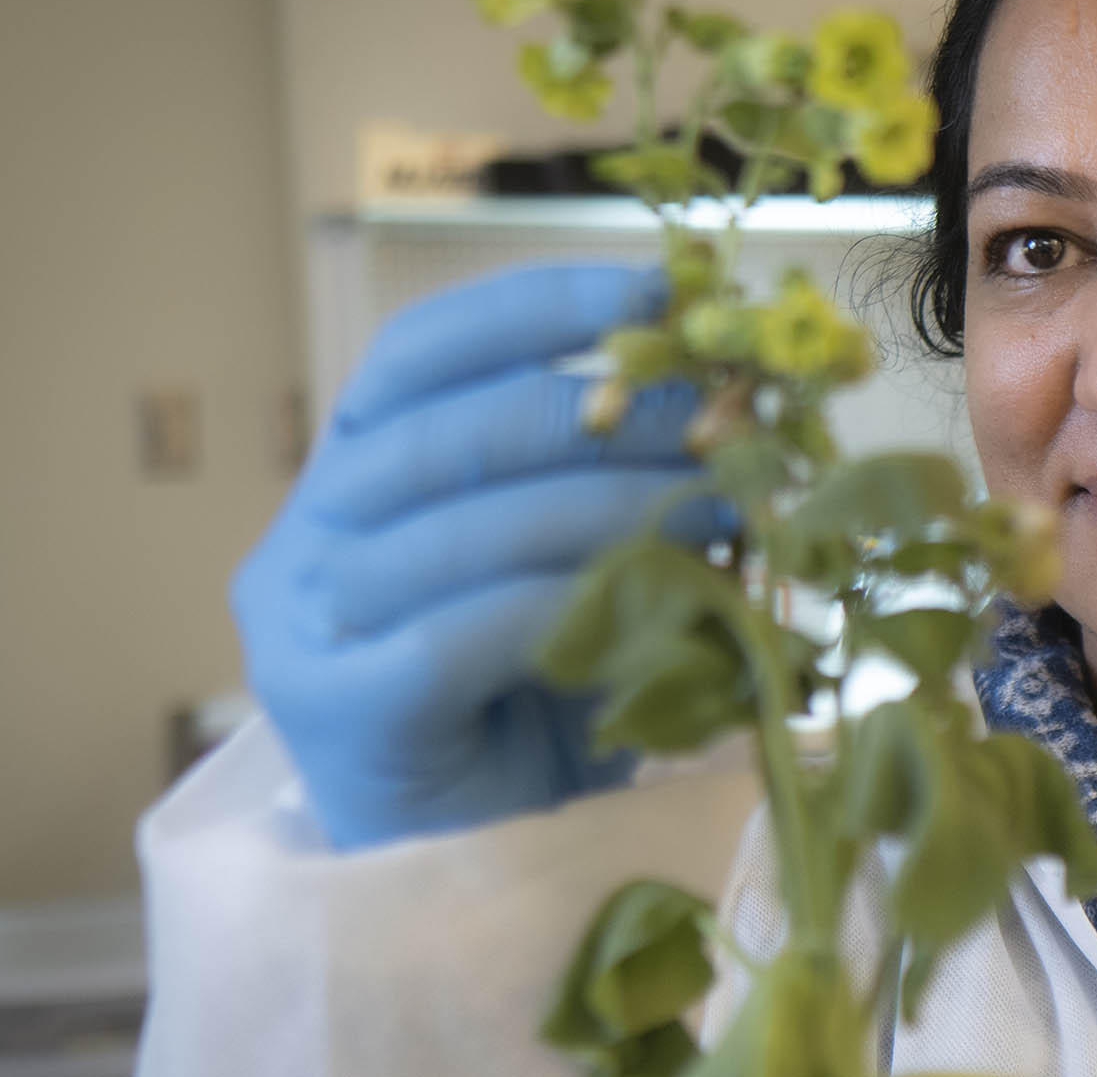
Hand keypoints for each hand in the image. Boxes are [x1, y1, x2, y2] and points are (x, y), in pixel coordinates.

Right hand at [231, 263, 734, 848]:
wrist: (478, 865)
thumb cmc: (537, 706)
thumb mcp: (581, 566)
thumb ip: (617, 486)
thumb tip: (737, 404)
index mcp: (353, 476)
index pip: (420, 353)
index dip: (538, 305)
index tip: (658, 288)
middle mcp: (306, 536)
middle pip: (452, 432)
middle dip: (604, 415)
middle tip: (722, 422)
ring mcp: (302, 623)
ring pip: (465, 528)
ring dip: (611, 508)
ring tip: (721, 506)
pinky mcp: (334, 706)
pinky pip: (461, 631)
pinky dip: (569, 606)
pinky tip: (653, 603)